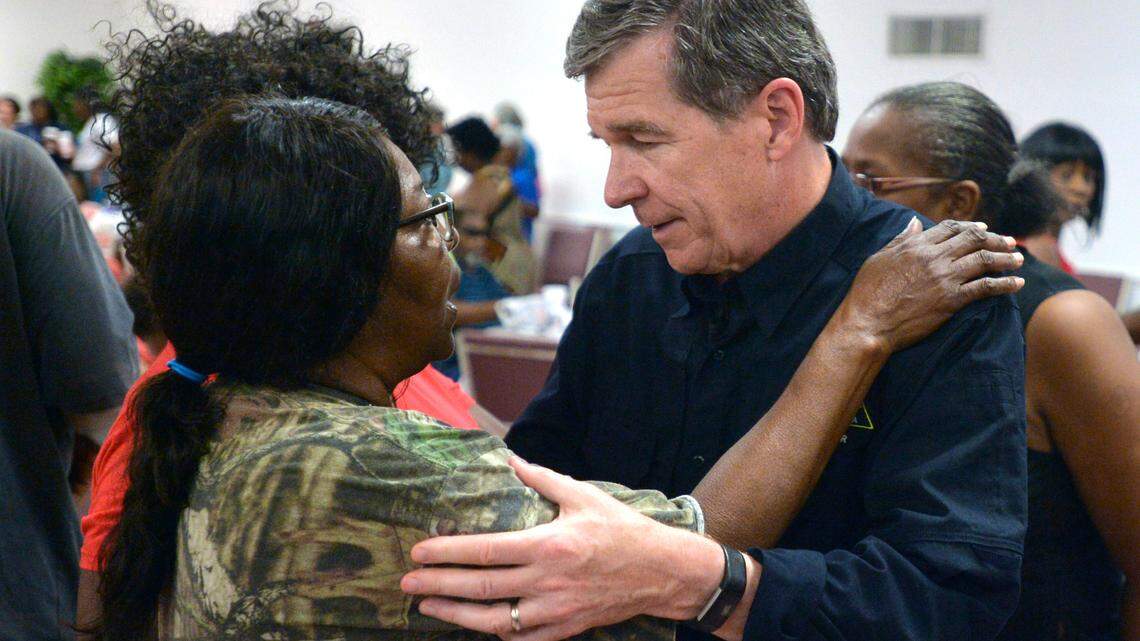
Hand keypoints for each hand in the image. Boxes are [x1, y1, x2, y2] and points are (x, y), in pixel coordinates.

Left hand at [401, 457, 722, 640]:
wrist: (662, 572)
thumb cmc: (622, 529)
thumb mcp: (583, 495)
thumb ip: (540, 478)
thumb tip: (507, 459)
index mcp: (548, 545)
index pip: (484, 552)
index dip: (447, 554)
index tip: (419, 552)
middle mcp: (547, 582)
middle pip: (480, 589)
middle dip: (438, 586)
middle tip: (407, 583)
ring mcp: (555, 611)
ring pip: (494, 620)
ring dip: (455, 615)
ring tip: (427, 607)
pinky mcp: (565, 629)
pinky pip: (522, 639)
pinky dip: (495, 634)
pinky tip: (474, 626)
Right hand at [837, 218, 1023, 354]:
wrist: (869, 322)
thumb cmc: (867, 292)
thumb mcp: (879, 258)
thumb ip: (901, 239)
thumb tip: (916, 223)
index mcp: (916, 245)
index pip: (951, 228)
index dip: (971, 227)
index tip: (984, 229)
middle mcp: (934, 257)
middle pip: (973, 239)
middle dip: (996, 238)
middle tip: (1010, 242)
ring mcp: (945, 278)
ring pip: (984, 260)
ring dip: (1006, 258)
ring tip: (1019, 259)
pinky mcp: (952, 299)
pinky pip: (986, 287)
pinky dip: (1005, 284)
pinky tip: (1017, 284)